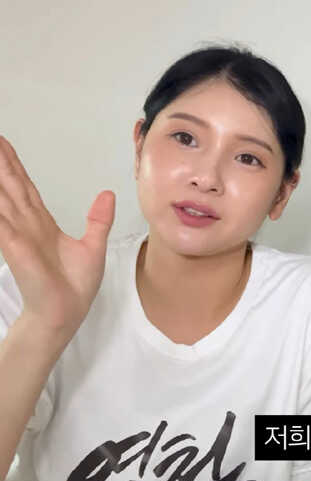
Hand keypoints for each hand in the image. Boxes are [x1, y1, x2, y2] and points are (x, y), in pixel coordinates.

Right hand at [0, 136, 113, 342]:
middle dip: (0, 162)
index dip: (15, 167)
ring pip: (2, 198)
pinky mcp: (16, 247)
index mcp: (42, 224)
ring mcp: (19, 235)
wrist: (65, 313)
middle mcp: (26, 225)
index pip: (25, 188)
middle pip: (10, 186)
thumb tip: (106, 194)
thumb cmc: (74, 286)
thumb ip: (98, 219)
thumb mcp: (93, 246)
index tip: (4, 144)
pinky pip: (1, 224)